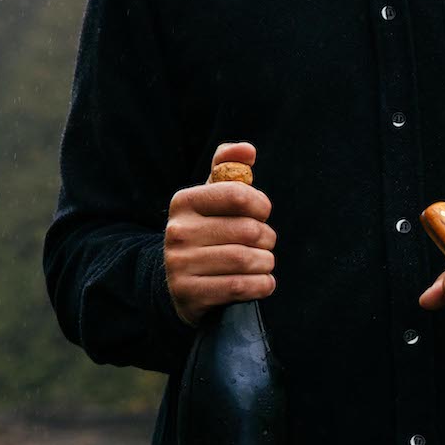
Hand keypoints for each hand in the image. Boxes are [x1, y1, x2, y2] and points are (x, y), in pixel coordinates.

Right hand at [164, 142, 277, 325]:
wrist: (180, 282)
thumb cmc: (208, 232)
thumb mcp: (212, 198)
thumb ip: (229, 168)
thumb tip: (248, 150)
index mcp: (184, 202)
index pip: (237, 194)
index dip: (261, 205)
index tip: (262, 213)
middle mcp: (177, 231)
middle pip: (247, 231)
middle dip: (267, 238)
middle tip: (266, 244)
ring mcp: (179, 264)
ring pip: (245, 260)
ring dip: (266, 263)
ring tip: (265, 262)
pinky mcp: (189, 293)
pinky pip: (239, 287)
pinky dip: (262, 285)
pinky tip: (264, 282)